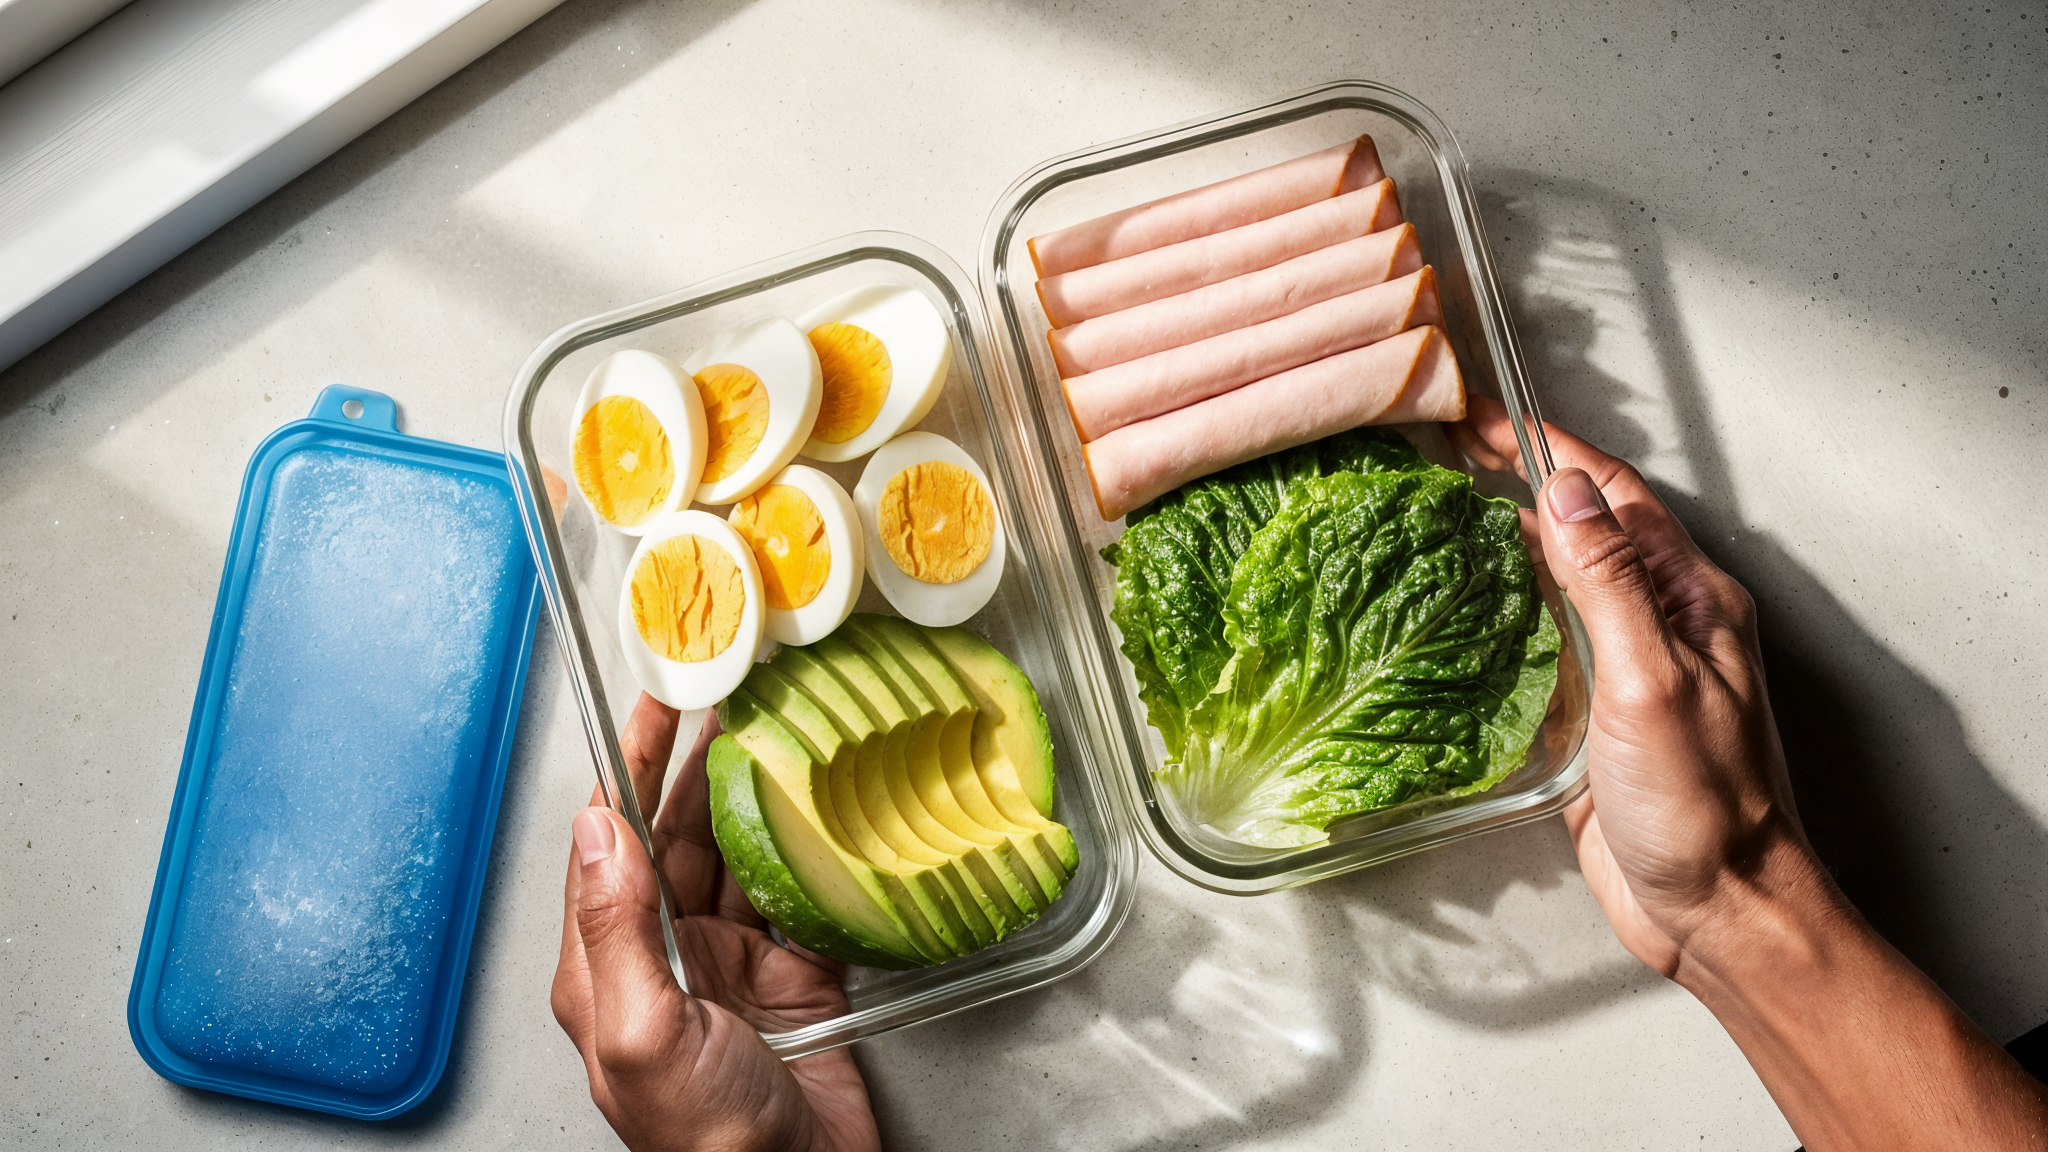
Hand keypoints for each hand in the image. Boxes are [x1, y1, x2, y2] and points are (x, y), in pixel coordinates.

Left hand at [551, 692, 880, 1151]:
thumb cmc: (707, 1141)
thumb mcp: (643, 1032)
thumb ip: (615, 927)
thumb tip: (596, 829)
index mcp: (607, 964)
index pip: (610, 838)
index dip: (629, 763)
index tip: (652, 701)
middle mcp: (664, 952)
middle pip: (673, 833)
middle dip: (693, 761)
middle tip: (722, 693)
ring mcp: (728, 961)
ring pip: (734, 852)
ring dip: (750, 790)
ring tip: (771, 726)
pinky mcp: (791, 971)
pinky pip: (793, 887)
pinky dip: (806, 839)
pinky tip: (816, 800)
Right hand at [1451, 398, 1804, 974]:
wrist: (1719, 911)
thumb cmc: (1705, 810)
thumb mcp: (1651, 681)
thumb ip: (1610, 583)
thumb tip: (1567, 491)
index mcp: (1692, 600)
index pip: (1614, 495)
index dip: (1547, 449)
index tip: (1484, 421)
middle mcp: (1665, 624)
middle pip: (1589, 527)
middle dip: (1523, 480)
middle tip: (1452, 451)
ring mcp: (1631, 669)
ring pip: (1565, 582)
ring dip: (1512, 540)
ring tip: (1449, 511)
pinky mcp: (1598, 717)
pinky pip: (1549, 645)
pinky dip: (1507, 612)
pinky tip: (1469, 612)